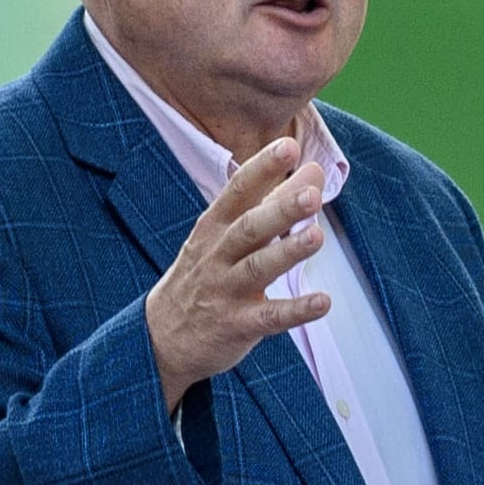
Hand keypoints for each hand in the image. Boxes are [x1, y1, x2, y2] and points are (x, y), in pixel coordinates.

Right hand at [146, 138, 330, 408]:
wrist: (160, 337)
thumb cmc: (205, 272)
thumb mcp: (228, 233)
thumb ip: (273, 200)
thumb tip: (314, 168)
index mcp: (215, 226)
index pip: (238, 191)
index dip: (262, 168)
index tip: (288, 146)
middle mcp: (217, 254)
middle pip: (249, 228)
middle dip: (280, 210)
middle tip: (312, 194)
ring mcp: (225, 290)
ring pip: (257, 268)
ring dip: (288, 252)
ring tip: (317, 236)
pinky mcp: (236, 325)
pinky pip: (269, 318)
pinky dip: (295, 310)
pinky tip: (323, 302)